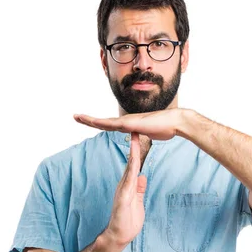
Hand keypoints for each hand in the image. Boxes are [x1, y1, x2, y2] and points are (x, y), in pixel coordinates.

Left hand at [73, 107, 189, 140]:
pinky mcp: (130, 124)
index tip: (89, 122)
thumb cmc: (167, 128)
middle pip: (103, 122)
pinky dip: (99, 122)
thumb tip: (146, 135)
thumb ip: (146, 134)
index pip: (110, 125)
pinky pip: (111, 124)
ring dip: (89, 119)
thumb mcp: (153, 133)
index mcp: (130, 125)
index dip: (99, 124)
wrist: (176, 122)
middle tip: (76, 116)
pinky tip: (90, 121)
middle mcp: (126, 121)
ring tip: (76, 116)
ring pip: (104, 121)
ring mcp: (127, 122)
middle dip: (89, 119)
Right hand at [103, 131, 146, 245]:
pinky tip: (134, 162)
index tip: (141, 136)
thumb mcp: (138, 202)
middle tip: (137, 128)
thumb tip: (142, 177)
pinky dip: (131, 172)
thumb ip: (139, 189)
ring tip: (135, 138)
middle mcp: (124, 184)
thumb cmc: (128, 221)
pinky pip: (128, 182)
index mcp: (128, 185)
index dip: (138, 150)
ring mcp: (122, 190)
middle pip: (131, 161)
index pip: (134, 164)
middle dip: (134, 145)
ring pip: (129, 168)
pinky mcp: (122, 198)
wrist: (119, 235)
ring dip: (133, 154)